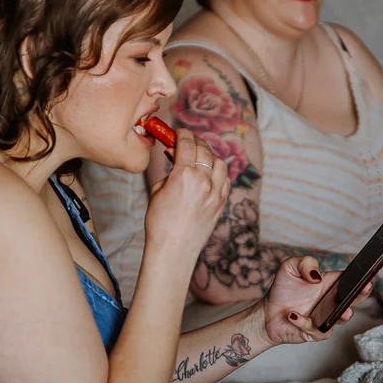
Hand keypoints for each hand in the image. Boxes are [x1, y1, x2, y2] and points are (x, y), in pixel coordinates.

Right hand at [144, 128, 229, 261]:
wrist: (173, 250)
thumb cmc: (159, 223)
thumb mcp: (157, 191)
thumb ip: (169, 172)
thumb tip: (175, 160)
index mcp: (184, 175)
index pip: (187, 144)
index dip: (182, 134)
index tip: (179, 132)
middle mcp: (204, 180)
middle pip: (204, 149)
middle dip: (195, 142)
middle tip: (187, 143)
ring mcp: (216, 192)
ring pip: (220, 162)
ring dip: (210, 156)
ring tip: (200, 159)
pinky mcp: (222, 203)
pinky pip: (226, 180)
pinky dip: (219, 173)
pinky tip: (210, 175)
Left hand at [253, 256, 369, 345]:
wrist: (268, 313)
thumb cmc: (282, 290)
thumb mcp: (289, 268)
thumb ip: (305, 263)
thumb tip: (317, 275)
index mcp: (330, 284)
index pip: (350, 280)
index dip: (361, 278)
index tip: (367, 276)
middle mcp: (331, 301)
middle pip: (354, 298)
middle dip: (361, 294)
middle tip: (364, 289)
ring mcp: (326, 317)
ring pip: (342, 318)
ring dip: (343, 315)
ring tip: (344, 312)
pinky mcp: (316, 332)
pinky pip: (318, 330)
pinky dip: (304, 323)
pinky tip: (293, 315)